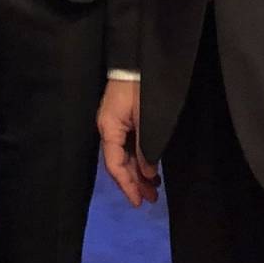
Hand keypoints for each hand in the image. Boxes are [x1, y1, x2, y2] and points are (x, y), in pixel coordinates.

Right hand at [97, 78, 158, 206]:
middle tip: (151, 200)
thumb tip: (148, 174)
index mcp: (109, 129)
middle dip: (135, 182)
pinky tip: (152, 169)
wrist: (136, 60)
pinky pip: (129, 146)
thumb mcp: (145, 120)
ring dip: (139, 172)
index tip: (138, 202)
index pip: (114, 164)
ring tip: (155, 189)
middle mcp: (108, 129)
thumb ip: (145, 147)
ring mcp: (115, 124)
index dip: (127, 185)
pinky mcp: (123, 119)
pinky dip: (140, 159)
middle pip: (118, 162)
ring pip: (125, 156)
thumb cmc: (140, 89)